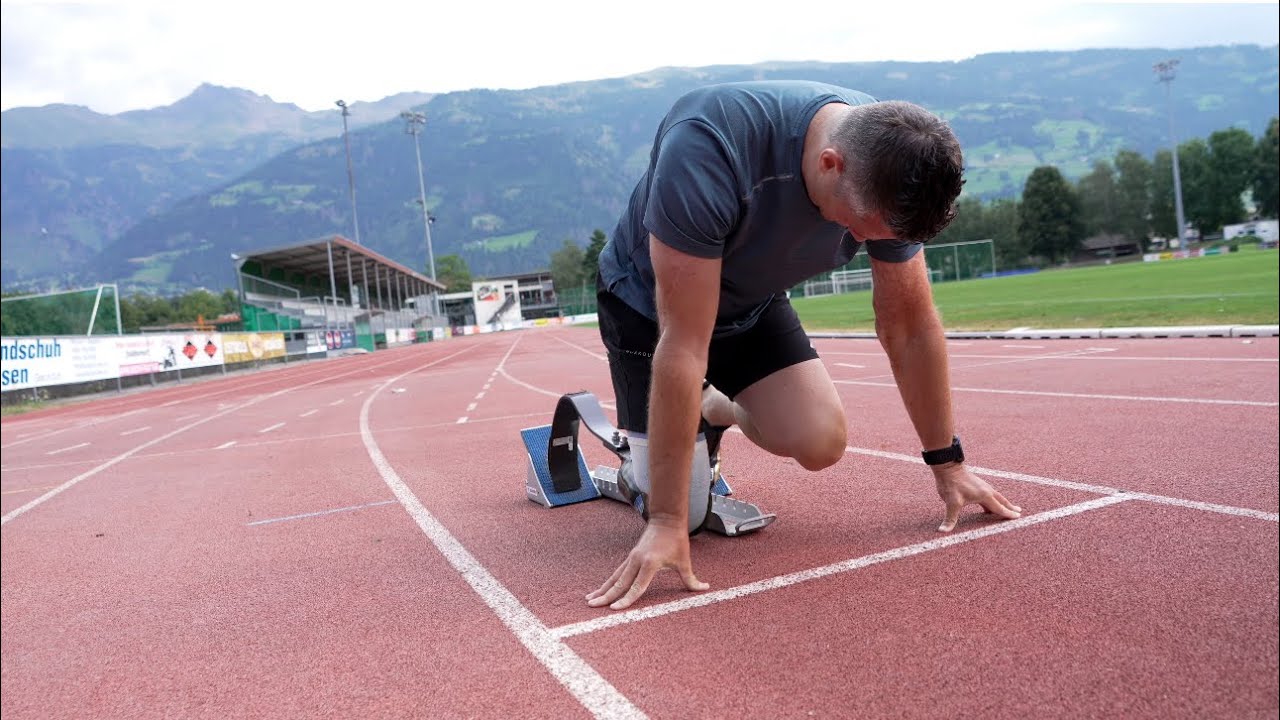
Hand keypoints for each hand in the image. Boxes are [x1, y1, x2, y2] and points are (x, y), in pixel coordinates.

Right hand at [586, 517, 708, 609]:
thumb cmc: (676, 540)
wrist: (666, 519)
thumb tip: (705, 588)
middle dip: (606, 595)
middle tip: (592, 605)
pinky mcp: (630, 557)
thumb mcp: (685, 560)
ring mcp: (631, 558)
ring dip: (602, 589)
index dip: (626, 599)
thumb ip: (691, 578)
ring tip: (589, 599)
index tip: (615, 609)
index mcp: (650, 563)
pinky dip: (608, 582)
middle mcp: (637, 561)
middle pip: (619, 583)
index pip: (636, 586)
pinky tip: (600, 589)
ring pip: (614, 577)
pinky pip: (617, 572)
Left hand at [932, 462, 1021, 531]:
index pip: (999, 508)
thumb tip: (943, 531)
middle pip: (1001, 500)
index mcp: (985, 495)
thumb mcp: (951, 502)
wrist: (947, 466)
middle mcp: (987, 490)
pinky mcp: (977, 483)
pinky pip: (989, 493)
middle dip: (1009, 507)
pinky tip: (989, 503)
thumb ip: (950, 518)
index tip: (1018, 517)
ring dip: (1002, 502)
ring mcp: (982, 486)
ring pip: (996, 496)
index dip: (1008, 514)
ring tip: (1008, 508)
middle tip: (1019, 512)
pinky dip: (994, 499)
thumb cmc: (951, 483)